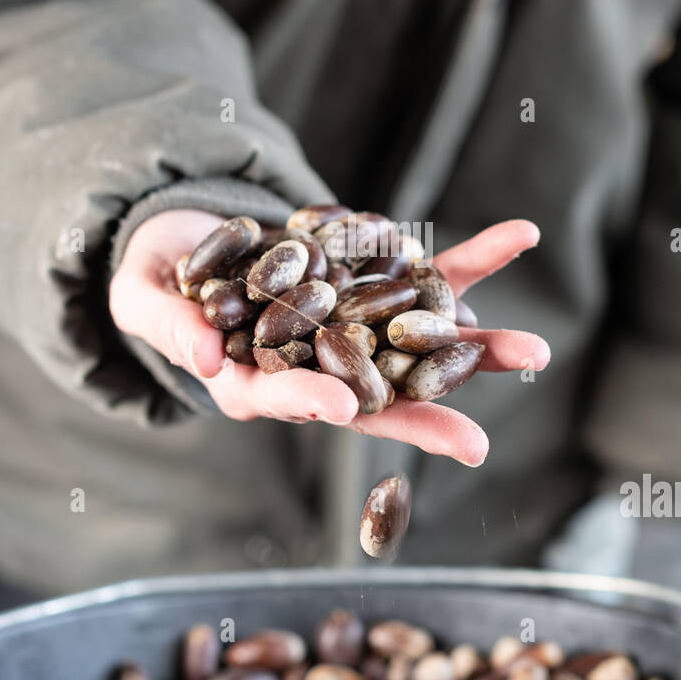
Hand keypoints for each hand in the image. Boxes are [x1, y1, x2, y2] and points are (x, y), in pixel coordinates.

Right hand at [110, 211, 549, 464]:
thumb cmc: (156, 280)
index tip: (338, 406)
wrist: (191, 239)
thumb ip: (173, 328)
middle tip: (475, 445)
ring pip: (420, 341)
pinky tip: (523, 234)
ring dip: (478, 346)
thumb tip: (213, 360)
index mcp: (255, 381)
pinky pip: (432, 271)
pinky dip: (477, 257)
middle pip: (374, 395)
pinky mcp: (375, 281)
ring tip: (535, 352)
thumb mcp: (145, 298)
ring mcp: (353, 323)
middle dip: (426, 415)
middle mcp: (315, 362)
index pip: (284, 398)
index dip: (307, 400)